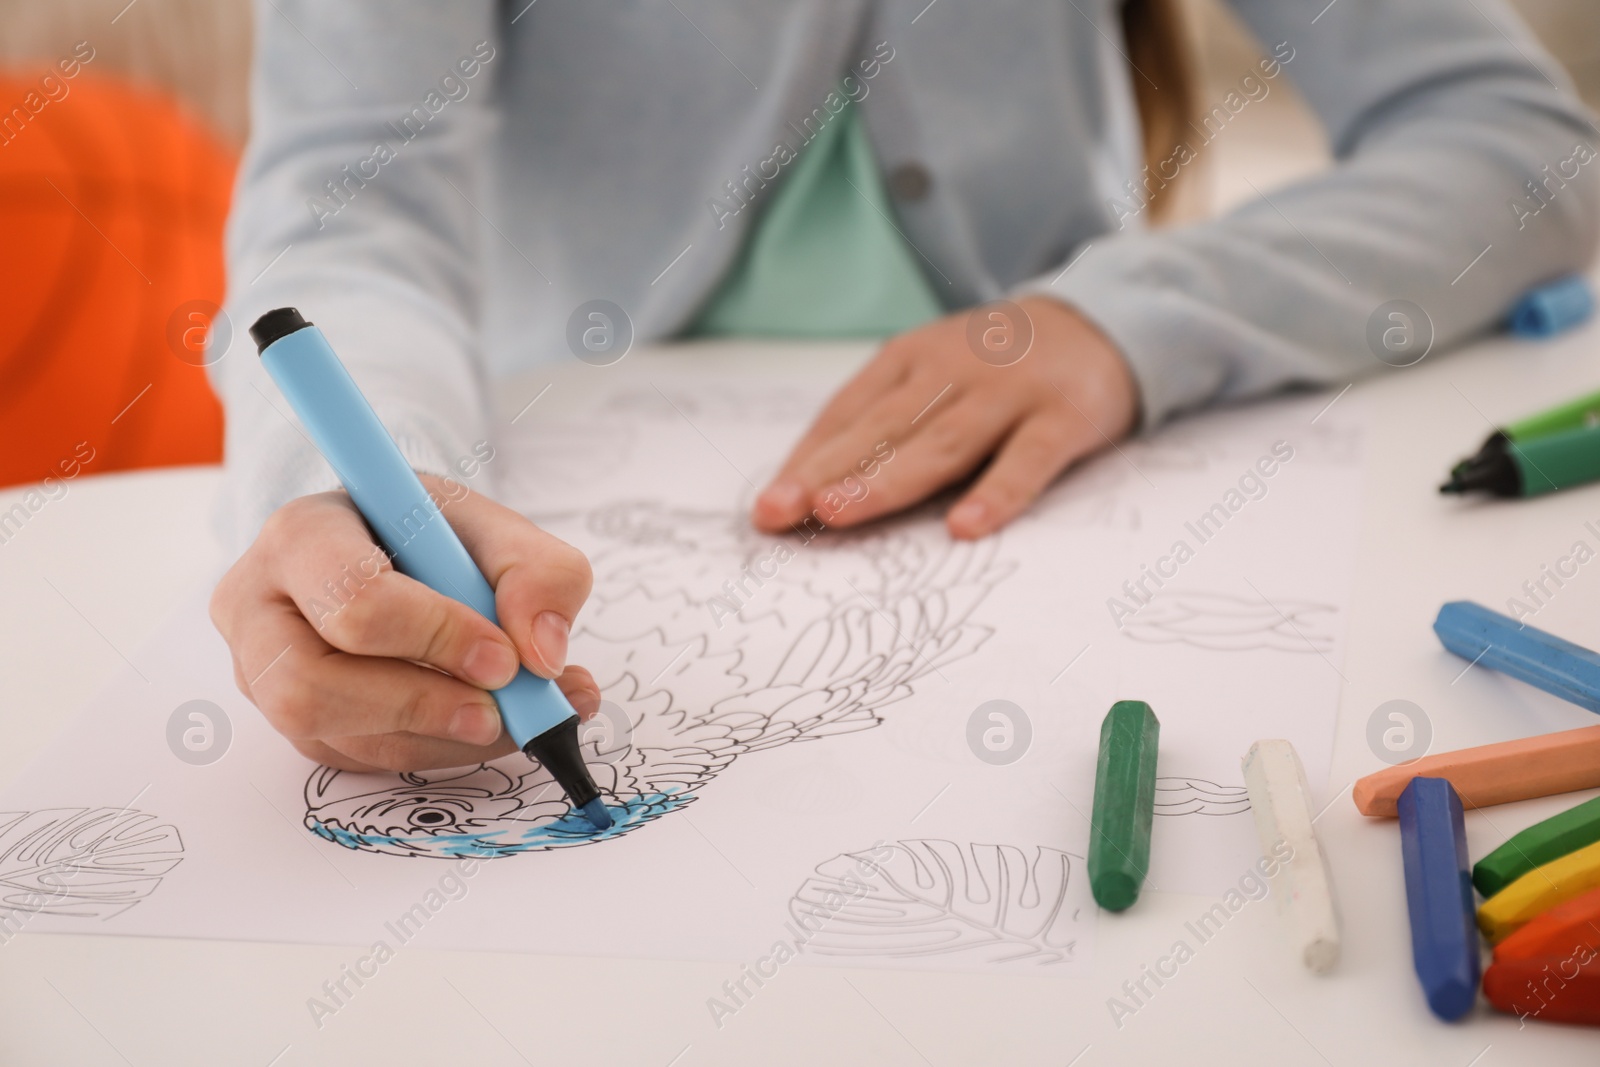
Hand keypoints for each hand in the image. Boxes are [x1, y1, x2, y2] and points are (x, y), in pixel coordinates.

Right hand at [210, 474, 598, 772]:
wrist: (397, 553)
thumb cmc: (432, 536)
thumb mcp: (497, 529)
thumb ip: (541, 574)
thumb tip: (542, 655)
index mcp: (303, 535)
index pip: (354, 597)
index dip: (433, 635)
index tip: (503, 656)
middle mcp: (259, 606)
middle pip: (310, 685)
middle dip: (421, 703)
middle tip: (501, 705)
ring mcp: (262, 672)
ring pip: (331, 734)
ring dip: (436, 737)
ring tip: (512, 718)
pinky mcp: (291, 722)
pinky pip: (356, 759)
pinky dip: (434, 750)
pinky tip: (483, 725)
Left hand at [751, 296, 1139, 538]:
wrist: (1103, 321)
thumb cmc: (998, 368)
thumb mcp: (936, 377)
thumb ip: (886, 423)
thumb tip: (815, 487)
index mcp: (911, 360)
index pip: (848, 414)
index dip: (807, 460)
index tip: (768, 507)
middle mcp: (953, 371)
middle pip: (882, 429)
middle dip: (825, 472)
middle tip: (777, 512)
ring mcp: (1009, 393)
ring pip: (940, 444)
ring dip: (886, 482)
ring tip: (838, 515)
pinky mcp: (1064, 416)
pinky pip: (1027, 460)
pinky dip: (997, 493)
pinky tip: (964, 527)